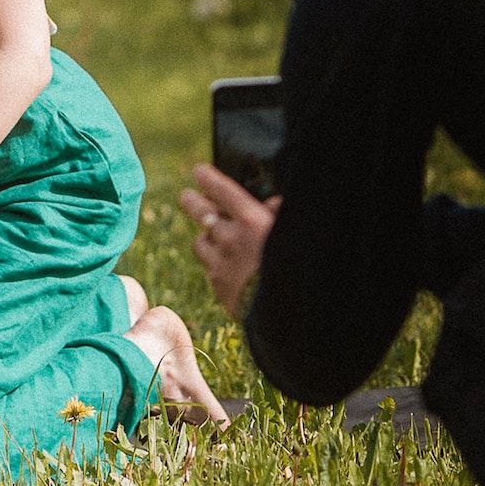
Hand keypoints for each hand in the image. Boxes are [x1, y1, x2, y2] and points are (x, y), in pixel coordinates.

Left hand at [181, 164, 278, 319]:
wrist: (288, 314)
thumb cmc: (297, 267)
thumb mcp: (292, 234)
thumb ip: (279, 215)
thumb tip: (272, 204)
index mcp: (252, 221)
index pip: (221, 189)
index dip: (207, 178)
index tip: (199, 171)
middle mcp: (231, 238)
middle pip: (199, 211)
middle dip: (191, 201)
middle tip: (186, 196)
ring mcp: (221, 263)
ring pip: (201, 241)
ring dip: (207, 237)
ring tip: (216, 237)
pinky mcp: (218, 286)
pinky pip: (208, 267)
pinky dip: (214, 262)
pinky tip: (227, 265)